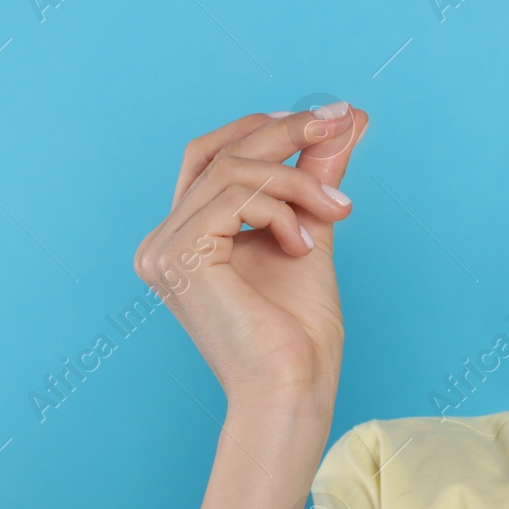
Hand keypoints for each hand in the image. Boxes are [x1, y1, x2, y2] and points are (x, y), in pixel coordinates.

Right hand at [133, 104, 368, 412]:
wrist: (294, 390)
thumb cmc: (299, 334)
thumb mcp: (310, 232)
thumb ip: (315, 176)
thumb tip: (345, 119)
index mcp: (185, 238)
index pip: (215, 157)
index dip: (267, 128)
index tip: (331, 118)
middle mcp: (163, 241)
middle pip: (220, 151)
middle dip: (286, 131)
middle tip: (341, 121)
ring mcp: (163, 250)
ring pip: (235, 170)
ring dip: (299, 180)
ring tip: (337, 211)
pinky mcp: (179, 256)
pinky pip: (237, 197)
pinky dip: (282, 208)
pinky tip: (302, 245)